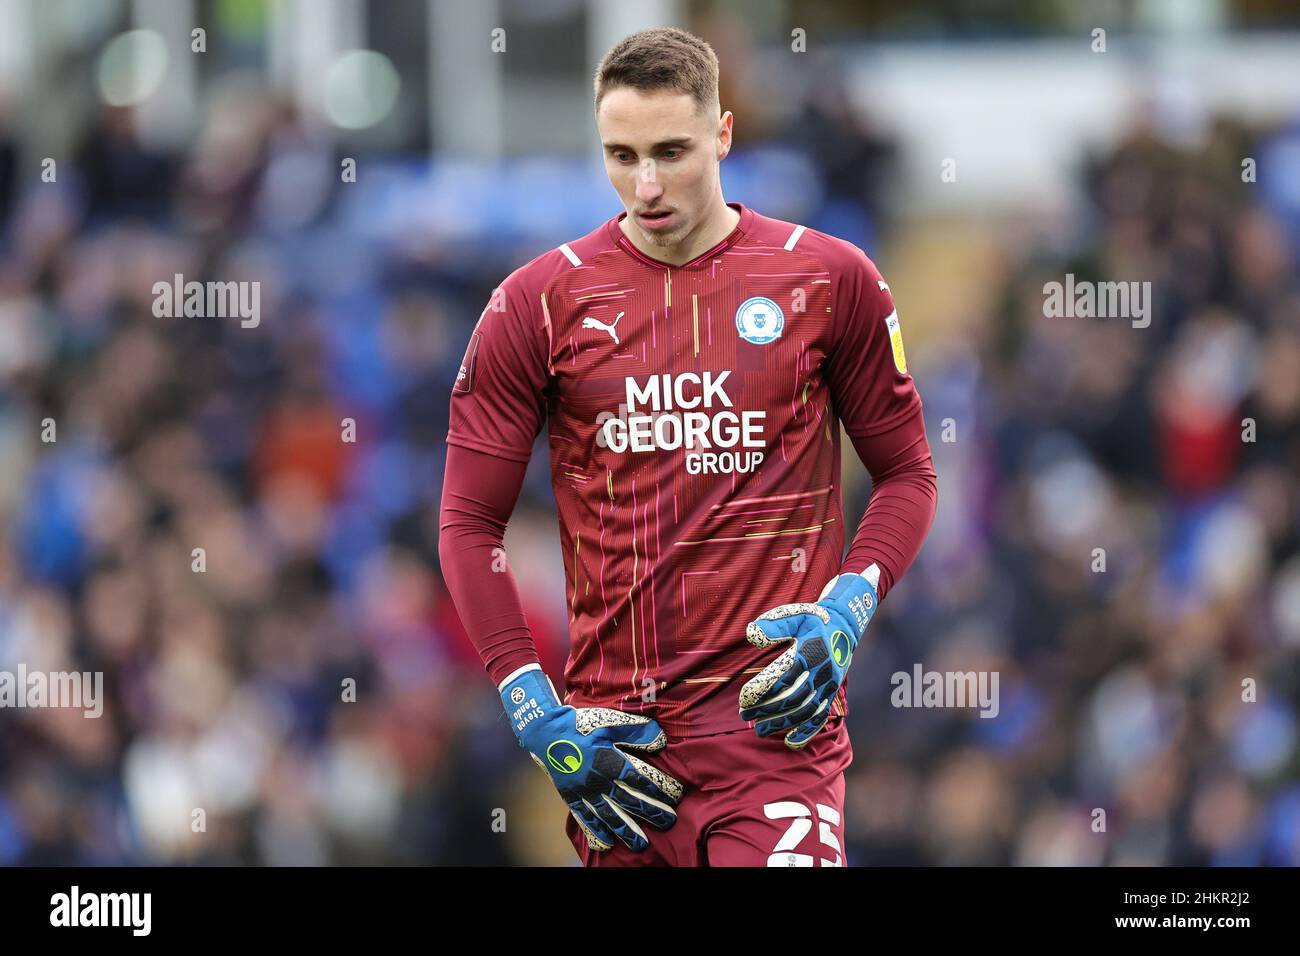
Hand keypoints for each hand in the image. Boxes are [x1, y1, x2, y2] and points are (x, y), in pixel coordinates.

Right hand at [500, 665, 682, 851]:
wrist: (545, 731)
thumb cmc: (580, 724)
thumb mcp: (610, 721)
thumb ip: (636, 731)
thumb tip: (661, 740)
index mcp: (611, 761)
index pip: (641, 779)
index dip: (659, 789)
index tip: (675, 797)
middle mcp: (599, 780)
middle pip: (629, 800)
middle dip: (651, 812)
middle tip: (669, 822)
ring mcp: (584, 791)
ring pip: (609, 815)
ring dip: (626, 830)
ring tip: (641, 844)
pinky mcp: (571, 797)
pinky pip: (585, 817)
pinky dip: (596, 830)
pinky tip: (607, 842)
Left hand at [739, 567, 879, 749]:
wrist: (844, 625)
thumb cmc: (812, 619)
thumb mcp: (794, 614)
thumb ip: (773, 624)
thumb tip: (752, 636)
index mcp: (809, 652)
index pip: (783, 677)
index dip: (763, 690)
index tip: (743, 698)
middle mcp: (821, 671)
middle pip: (792, 697)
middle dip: (766, 709)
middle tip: (743, 714)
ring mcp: (828, 685)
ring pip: (804, 711)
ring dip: (781, 723)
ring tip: (759, 730)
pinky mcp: (831, 693)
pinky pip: (821, 716)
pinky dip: (807, 731)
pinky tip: (790, 742)